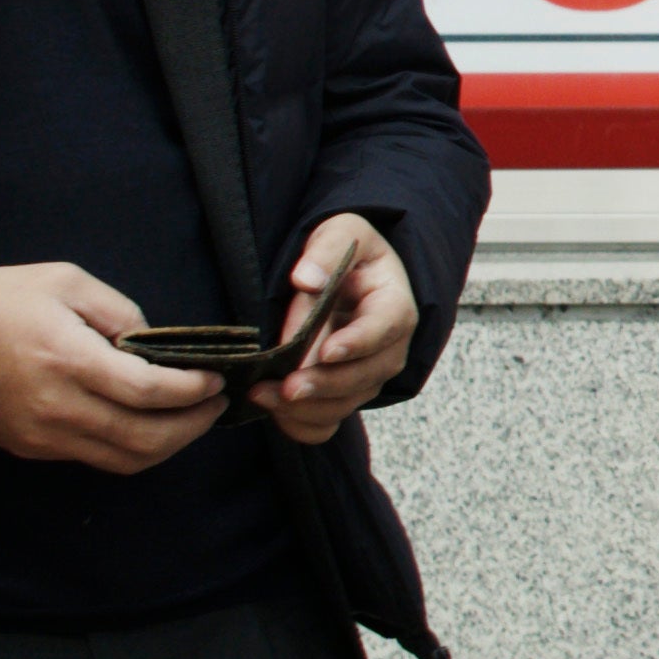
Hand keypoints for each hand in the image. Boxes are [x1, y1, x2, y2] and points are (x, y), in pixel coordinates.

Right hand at [0, 261, 232, 473]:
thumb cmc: (1, 301)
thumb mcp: (65, 282)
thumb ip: (119, 310)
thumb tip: (152, 345)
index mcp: (69, 359)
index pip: (148, 390)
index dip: (191, 390)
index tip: (213, 379)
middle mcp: (60, 406)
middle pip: (145, 438)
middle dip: (192, 426)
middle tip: (215, 404)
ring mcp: (46, 435)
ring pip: (125, 460)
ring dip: (169, 446)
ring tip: (191, 420)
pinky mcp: (36, 448)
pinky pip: (98, 459)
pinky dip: (134, 449)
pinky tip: (150, 426)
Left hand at [258, 214, 417, 441]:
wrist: (349, 277)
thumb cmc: (348, 254)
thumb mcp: (340, 232)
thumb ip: (325, 251)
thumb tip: (307, 280)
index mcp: (394, 305)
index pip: (385, 328)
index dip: (358, 343)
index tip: (327, 351)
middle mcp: (389, 348)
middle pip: (367, 375)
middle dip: (325, 384)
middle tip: (286, 385)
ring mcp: (367, 375)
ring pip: (346, 403)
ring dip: (307, 407)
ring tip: (264, 395)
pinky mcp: (344, 394)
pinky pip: (329, 423)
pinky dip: (304, 426)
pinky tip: (276, 414)